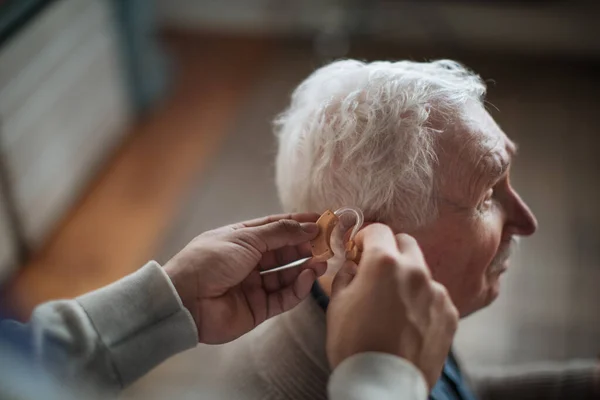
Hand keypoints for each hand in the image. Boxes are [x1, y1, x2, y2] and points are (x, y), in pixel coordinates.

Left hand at [164, 213, 326, 343]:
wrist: (186, 299)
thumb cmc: (211, 260)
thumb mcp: (246, 238)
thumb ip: (280, 233)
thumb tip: (309, 226)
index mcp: (242, 238)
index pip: (276, 227)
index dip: (298, 223)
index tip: (322, 220)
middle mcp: (249, 260)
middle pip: (284, 251)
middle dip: (306, 246)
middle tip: (327, 243)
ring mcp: (254, 285)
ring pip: (287, 275)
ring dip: (305, 267)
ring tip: (322, 262)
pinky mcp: (258, 308)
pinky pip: (283, 297)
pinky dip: (298, 288)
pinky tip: (307, 277)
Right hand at [326, 224, 457, 388]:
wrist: (383, 385)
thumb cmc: (353, 345)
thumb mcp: (337, 305)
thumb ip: (346, 275)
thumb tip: (353, 266)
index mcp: (384, 263)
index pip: (378, 230)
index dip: (365, 237)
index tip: (360, 248)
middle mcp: (415, 271)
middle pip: (406, 243)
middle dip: (390, 250)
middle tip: (377, 271)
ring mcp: (436, 292)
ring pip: (421, 271)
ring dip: (407, 278)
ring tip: (392, 306)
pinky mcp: (450, 313)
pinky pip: (434, 296)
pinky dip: (422, 301)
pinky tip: (408, 323)